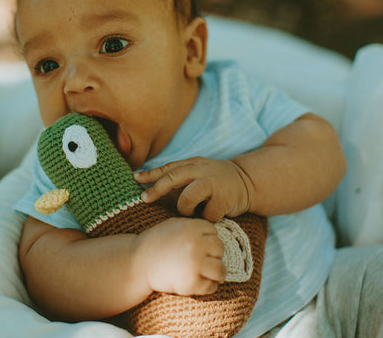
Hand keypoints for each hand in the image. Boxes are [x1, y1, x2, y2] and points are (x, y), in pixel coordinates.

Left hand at [135, 157, 250, 221]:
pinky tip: (212, 213)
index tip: (134, 178)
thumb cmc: (215, 182)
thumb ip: (178, 179)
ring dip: (184, 209)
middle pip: (172, 178)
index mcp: (192, 164)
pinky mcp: (224, 199)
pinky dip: (206, 217)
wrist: (247, 182)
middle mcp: (201, 170)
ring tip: (192, 212)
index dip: (150, 174)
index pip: (167, 168)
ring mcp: (212, 183)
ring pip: (186, 199)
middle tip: (144, 199)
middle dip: (156, 190)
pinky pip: (205, 214)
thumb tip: (150, 189)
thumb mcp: (197, 173)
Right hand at [136, 218, 225, 295]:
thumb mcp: (173, 225)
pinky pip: (210, 286)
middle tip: (206, 260)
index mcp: (191, 227)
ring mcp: (194, 263)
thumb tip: (214, 234)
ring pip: (220, 269)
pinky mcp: (191, 283)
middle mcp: (195, 243)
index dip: (209, 239)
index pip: (213, 231)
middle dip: (214, 254)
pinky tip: (201, 284)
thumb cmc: (155, 243)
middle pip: (219, 248)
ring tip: (211, 275)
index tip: (201, 246)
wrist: (137, 263)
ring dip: (217, 273)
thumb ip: (193, 226)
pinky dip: (208, 287)